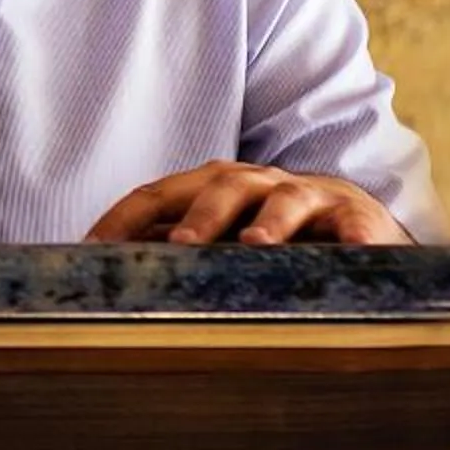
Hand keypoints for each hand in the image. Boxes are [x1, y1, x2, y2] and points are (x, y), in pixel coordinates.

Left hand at [85, 162, 411, 245]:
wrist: (354, 219)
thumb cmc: (272, 231)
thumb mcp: (219, 233)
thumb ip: (172, 244)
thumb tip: (105, 266)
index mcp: (212, 186)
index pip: (160, 194)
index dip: (125, 217)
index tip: (92, 246)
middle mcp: (257, 183)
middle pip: (222, 188)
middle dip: (199, 216)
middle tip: (178, 245)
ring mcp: (307, 197)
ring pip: (285, 200)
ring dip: (269, 221)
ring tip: (256, 244)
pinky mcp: (355, 217)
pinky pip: (355, 224)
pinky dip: (356, 236)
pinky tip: (357, 250)